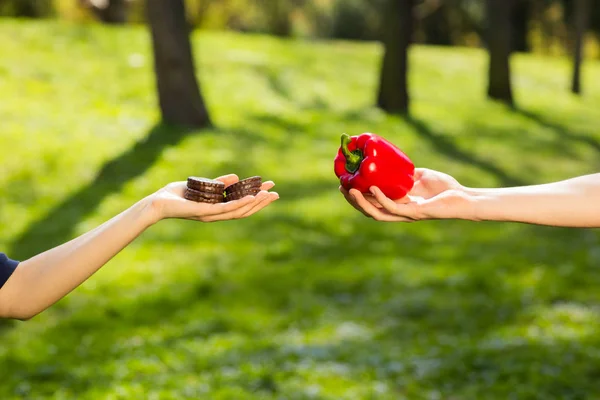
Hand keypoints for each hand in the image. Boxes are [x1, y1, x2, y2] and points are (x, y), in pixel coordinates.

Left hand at [149, 174, 278, 222]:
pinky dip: (239, 204)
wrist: (157, 203)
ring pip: (238, 211)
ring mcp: (211, 215)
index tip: (270, 190)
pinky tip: (250, 198)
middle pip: (244, 210)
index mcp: (217, 209)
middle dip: (261, 202)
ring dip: (254, 203)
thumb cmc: (176, 195)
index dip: (257, 199)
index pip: (241, 206)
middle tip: (276, 193)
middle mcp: (216, 215)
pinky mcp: (204, 212)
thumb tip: (236, 177)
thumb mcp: (203, 185)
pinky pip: (225, 209)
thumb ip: (219, 183)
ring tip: (267, 195)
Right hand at [340, 168, 472, 221]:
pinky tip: (373, 188)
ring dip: (361, 203)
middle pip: (369, 211)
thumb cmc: (445, 188)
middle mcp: (400, 212)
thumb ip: (406, 172)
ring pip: (377, 213)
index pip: (372, 204)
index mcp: (398, 205)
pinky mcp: (416, 213)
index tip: (344, 183)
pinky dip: (381, 198)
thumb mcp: (420, 175)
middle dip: (353, 201)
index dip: (356, 197)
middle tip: (341, 186)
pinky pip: (394, 207)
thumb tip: (393, 160)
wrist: (464, 198)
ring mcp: (407, 214)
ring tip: (350, 190)